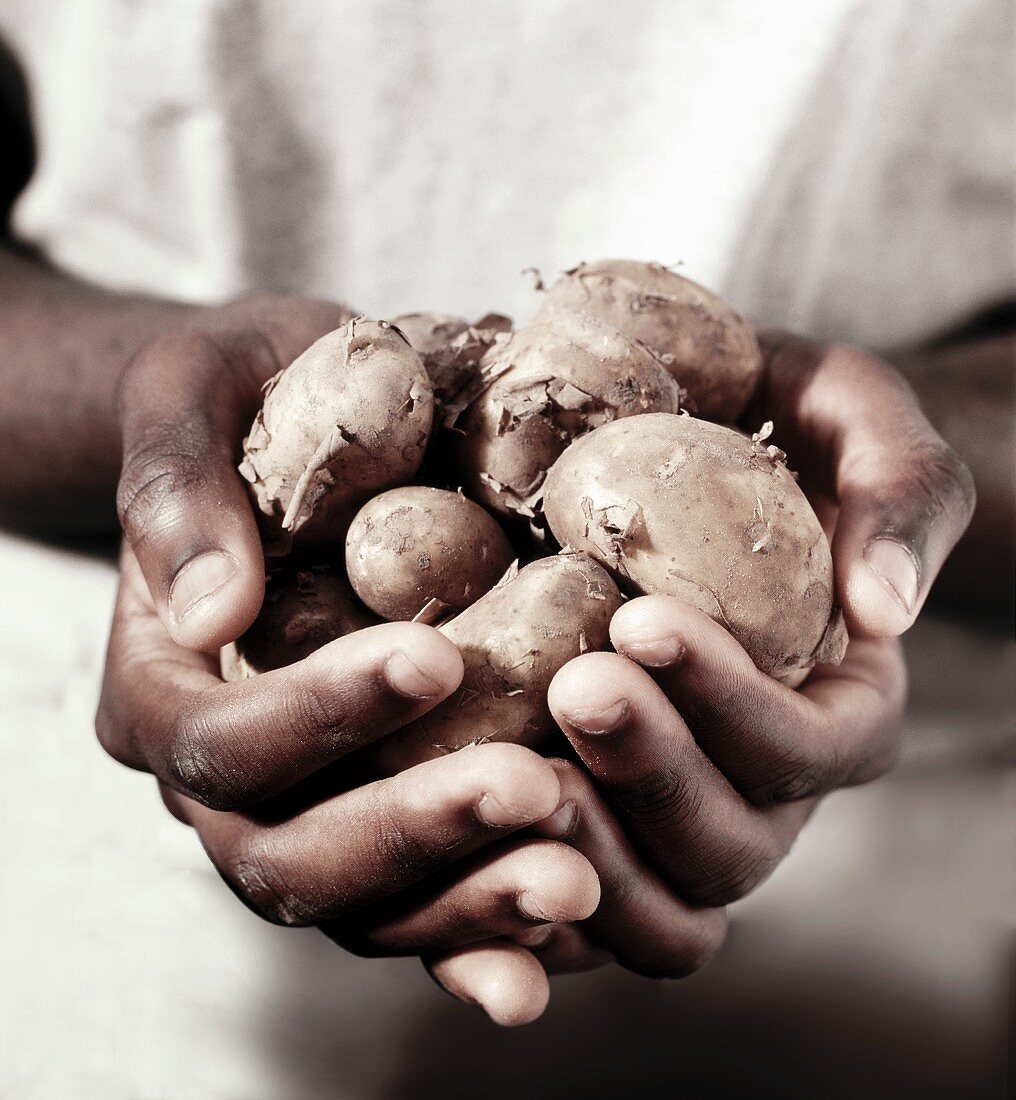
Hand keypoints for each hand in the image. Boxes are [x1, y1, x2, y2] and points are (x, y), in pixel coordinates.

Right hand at [100, 297, 600, 1024]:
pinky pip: (421, 903)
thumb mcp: (196, 387)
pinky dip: (486, 923)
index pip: (216, 740)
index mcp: (157, 686)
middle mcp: (219, 777)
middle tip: (530, 788)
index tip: (437, 658)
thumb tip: (209, 612)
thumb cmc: (251, 391)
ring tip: (575, 872)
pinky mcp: (377, 817)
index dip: (319, 717)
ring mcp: (301, 809)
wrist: (312, 425)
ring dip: (466, 897)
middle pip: (284, 855)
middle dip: (410, 829)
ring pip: (359, 906)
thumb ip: (178, 483)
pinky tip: (570, 910)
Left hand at [436, 331, 973, 1010]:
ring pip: (663, 900)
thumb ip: (899, 489)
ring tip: (513, 769)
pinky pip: (586, 902)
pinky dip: (533, 890)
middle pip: (731, 842)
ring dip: (590, 850)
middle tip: (574, 687)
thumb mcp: (855, 412)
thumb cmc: (780, 418)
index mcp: (843, 703)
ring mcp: (688, 812)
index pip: (815, 748)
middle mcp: (769, 781)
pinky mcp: (613, 822)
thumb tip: (885, 610)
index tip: (642, 622)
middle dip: (652, 772)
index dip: (733, 703)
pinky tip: (471, 834)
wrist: (696, 441)